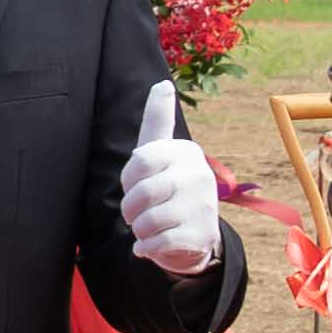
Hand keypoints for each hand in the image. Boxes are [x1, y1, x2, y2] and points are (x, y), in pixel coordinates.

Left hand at [118, 77, 223, 276]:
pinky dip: (145, 248)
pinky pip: (156, 243)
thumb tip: (162, 84)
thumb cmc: (167, 187)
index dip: (129, 178)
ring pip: (147, 221)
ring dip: (138, 230)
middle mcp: (199, 174)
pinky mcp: (200, 234)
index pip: (140, 160)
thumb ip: (157, 120)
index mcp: (185, 151)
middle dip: (129, 209)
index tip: (134, 183)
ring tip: (146, 228)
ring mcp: (202, 205)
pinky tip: (150, 245)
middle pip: (141, 193)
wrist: (194, 233)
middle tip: (135, 213)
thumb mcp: (161, 153)